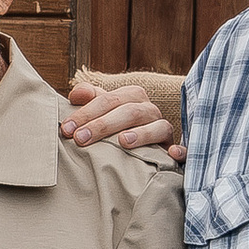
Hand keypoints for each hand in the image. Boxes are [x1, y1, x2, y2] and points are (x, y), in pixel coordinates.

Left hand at [62, 72, 182, 163]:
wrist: (145, 148)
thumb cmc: (117, 128)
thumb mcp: (103, 112)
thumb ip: (90, 100)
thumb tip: (75, 95)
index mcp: (131, 97)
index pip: (107, 99)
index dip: (85, 113)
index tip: (66, 130)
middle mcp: (149, 109)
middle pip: (128, 111)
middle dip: (103, 124)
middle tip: (81, 139)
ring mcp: (164, 127)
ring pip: (156, 126)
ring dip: (140, 133)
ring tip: (122, 142)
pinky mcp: (174, 147)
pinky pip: (183, 148)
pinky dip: (179, 150)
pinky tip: (171, 153)